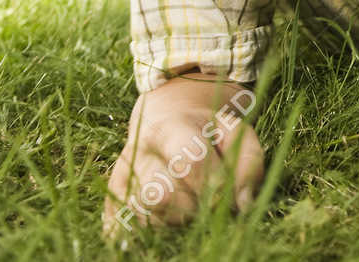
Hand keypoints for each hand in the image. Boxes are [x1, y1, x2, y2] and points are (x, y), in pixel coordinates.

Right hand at [101, 74, 262, 243]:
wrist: (165, 125)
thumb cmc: (208, 133)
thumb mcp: (237, 133)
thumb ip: (247, 163)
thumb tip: (243, 205)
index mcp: (169, 130)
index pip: (190, 162)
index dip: (215, 184)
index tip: (227, 192)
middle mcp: (136, 157)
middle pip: (162, 196)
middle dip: (193, 206)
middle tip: (206, 200)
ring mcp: (118, 184)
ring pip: (148, 220)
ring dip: (177, 221)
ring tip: (188, 202)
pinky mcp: (111, 209)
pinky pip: (131, 234)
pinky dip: (155, 232)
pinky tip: (170, 217)